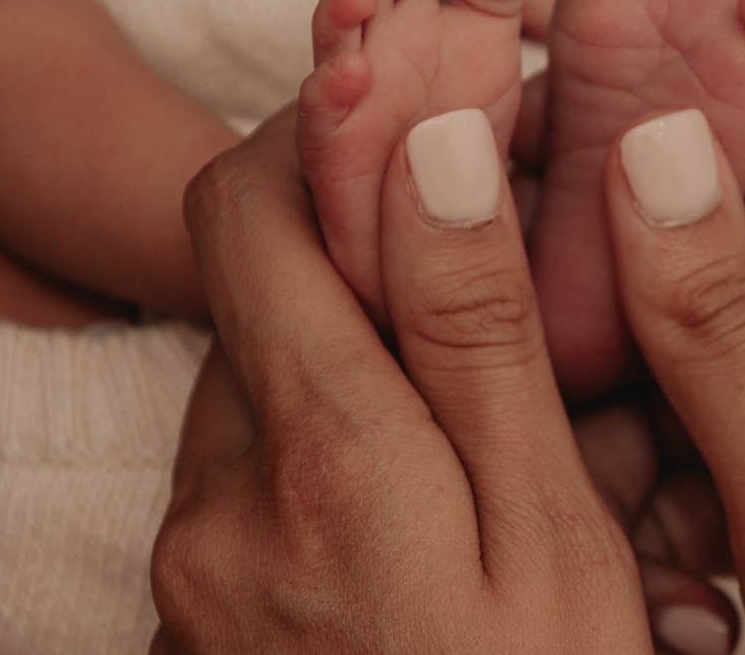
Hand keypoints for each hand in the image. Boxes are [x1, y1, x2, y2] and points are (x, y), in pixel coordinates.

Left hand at [150, 107, 648, 651]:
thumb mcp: (551, 537)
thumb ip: (482, 343)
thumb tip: (435, 153)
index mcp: (319, 460)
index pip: (246, 211)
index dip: (321, 142)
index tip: (416, 138)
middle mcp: (215, 509)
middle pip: (261, 307)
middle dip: (364, 280)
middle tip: (491, 314)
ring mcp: (192, 576)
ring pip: (259, 402)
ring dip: (352, 386)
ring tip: (474, 453)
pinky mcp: (195, 621)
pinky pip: (245, 495)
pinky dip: (323, 475)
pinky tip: (416, 533)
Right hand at [600, 39, 744, 653]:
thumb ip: (720, 320)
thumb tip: (647, 150)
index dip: (682, 58)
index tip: (552, 71)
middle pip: (731, 204)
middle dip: (614, 241)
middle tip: (504, 266)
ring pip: (705, 316)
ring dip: (629, 380)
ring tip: (607, 480)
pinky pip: (719, 403)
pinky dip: (665, 456)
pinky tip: (657, 542)